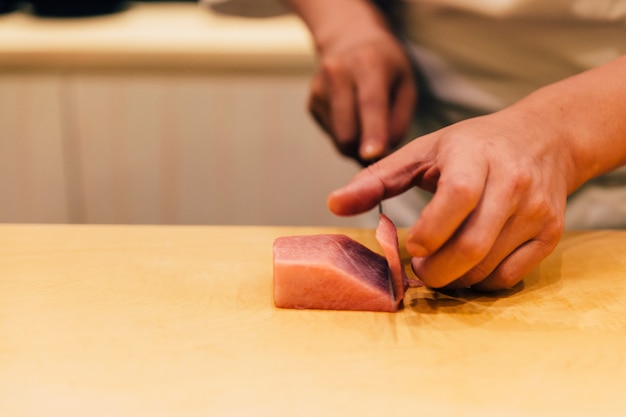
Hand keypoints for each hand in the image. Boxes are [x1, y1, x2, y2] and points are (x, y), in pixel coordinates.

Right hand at [308, 34, 415, 162]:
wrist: (350, 39)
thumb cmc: (386, 66)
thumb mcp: (406, 85)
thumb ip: (399, 122)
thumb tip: (380, 155)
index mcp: (368, 64)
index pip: (370, 103)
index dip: (372, 132)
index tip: (372, 156)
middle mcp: (338, 73)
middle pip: (348, 132)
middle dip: (365, 149)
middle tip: (381, 146)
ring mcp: (319, 88)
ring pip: (339, 139)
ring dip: (356, 143)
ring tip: (367, 121)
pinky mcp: (311, 102)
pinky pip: (331, 134)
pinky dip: (345, 133)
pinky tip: (352, 112)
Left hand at [327, 107, 573, 290]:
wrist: (543, 140)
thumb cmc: (473, 146)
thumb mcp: (424, 150)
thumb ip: (378, 178)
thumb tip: (333, 205)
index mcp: (476, 156)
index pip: (458, 197)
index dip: (431, 230)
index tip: (413, 246)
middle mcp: (513, 182)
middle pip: (472, 244)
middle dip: (437, 271)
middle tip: (420, 269)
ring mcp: (536, 210)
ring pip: (489, 266)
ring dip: (455, 279)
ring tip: (439, 267)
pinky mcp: (551, 233)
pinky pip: (511, 276)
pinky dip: (481, 283)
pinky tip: (467, 267)